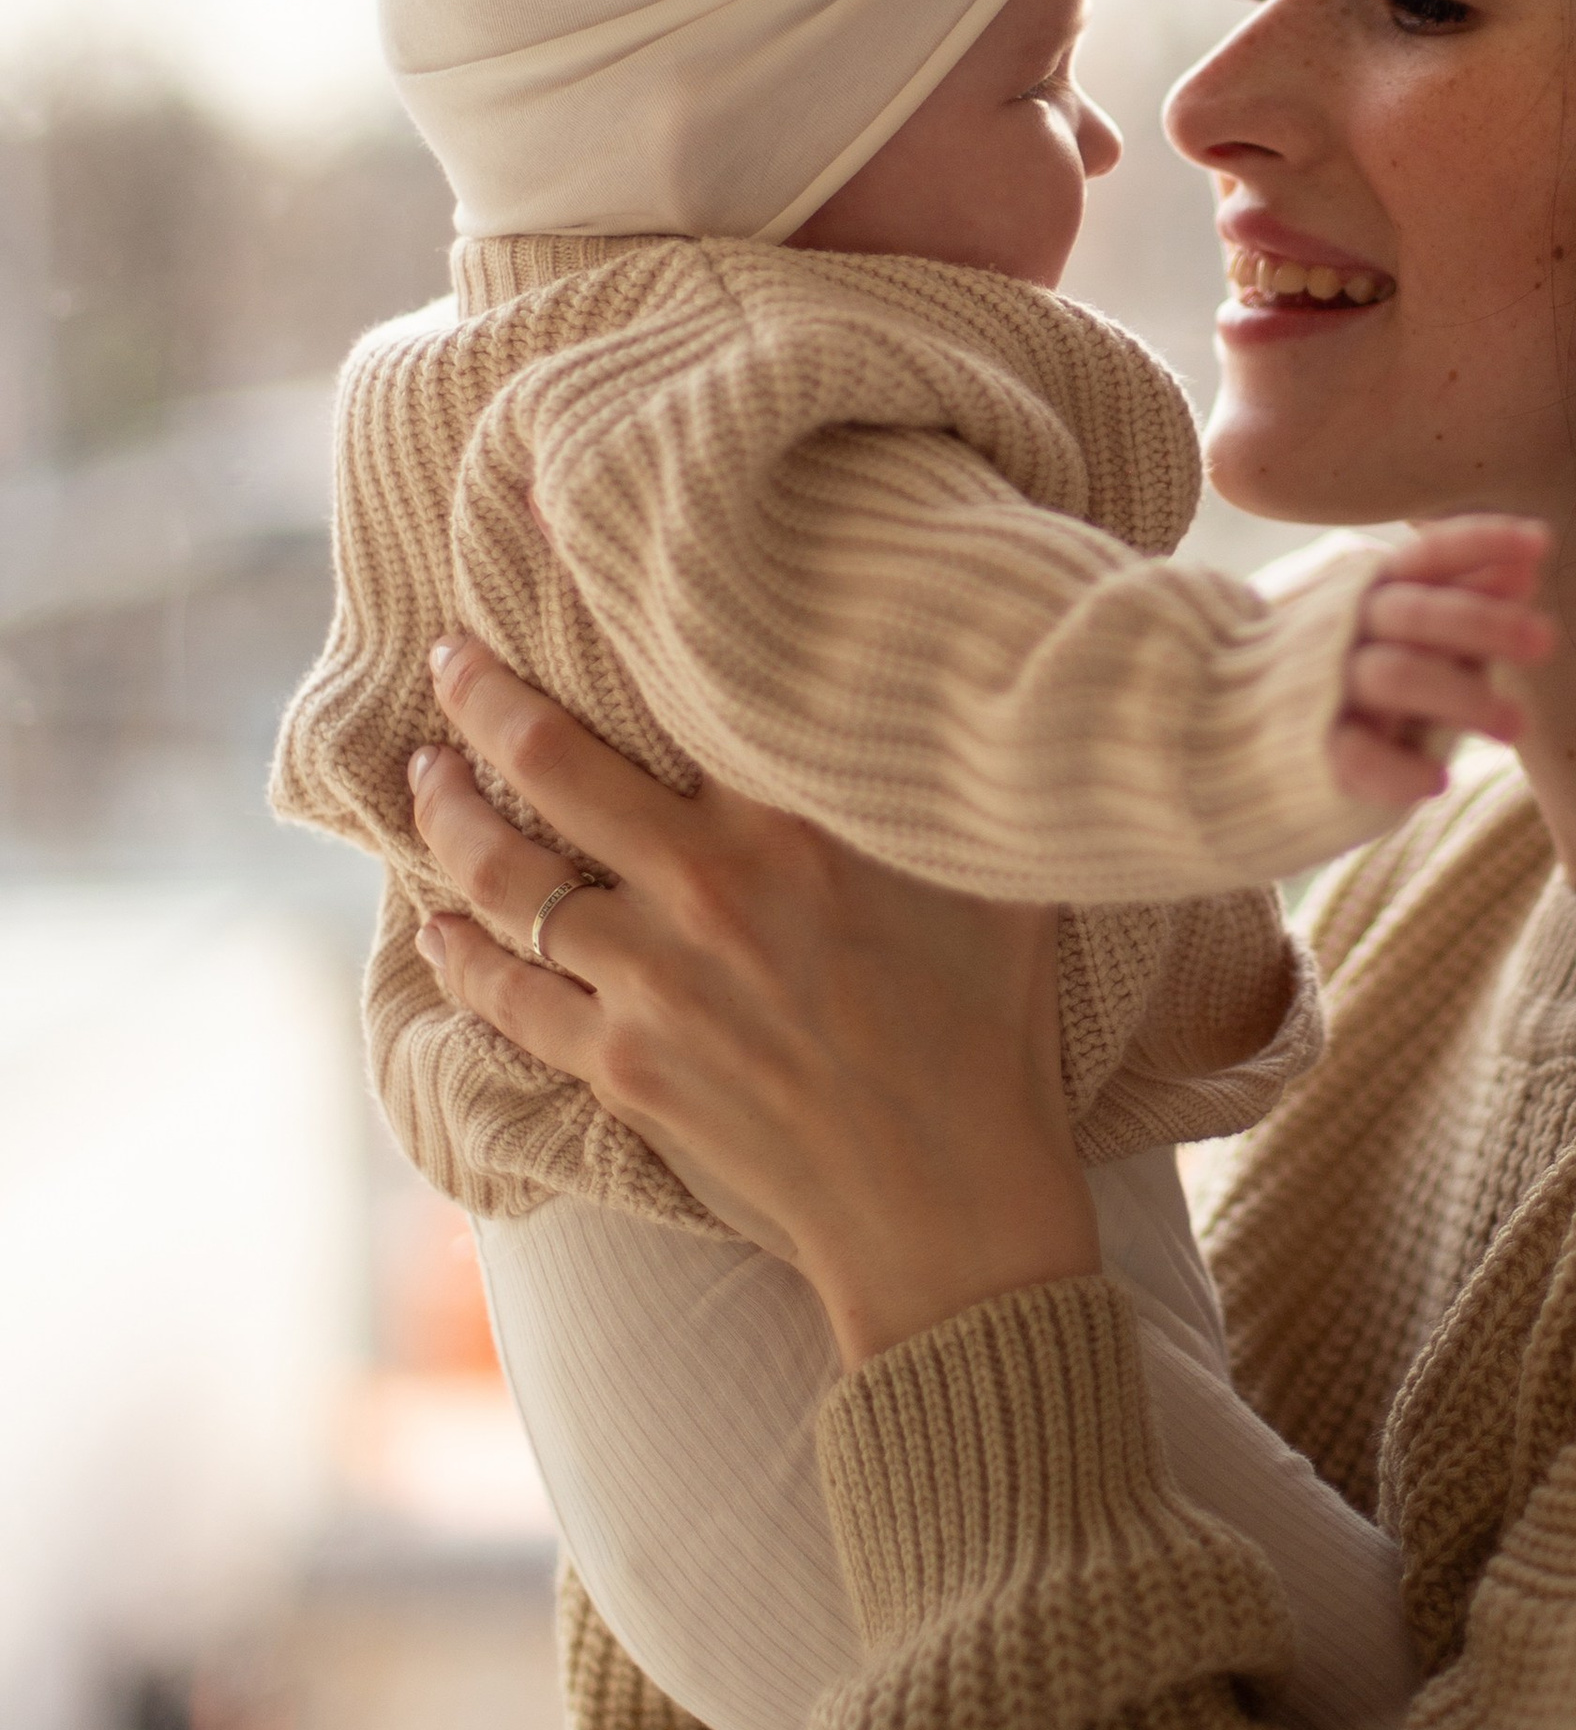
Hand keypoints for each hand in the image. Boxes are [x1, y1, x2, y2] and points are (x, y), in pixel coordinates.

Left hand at [406, 636, 1098, 1368]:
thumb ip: (946, 778)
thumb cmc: (990, 1030)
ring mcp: (651, 981)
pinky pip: (503, 994)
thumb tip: (966, 674)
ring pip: (504, 879)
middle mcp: (708, 886)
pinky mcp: (619, 1066)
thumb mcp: (996, 874)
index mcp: (799, 821)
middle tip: (446, 660)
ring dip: (447, 819)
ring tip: (424, 779)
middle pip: (549, 765)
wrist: (948, 1204)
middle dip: (480, 701)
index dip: (606, 600)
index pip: (679, 682)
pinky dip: (458, 953)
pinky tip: (436, 924)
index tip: (544, 525)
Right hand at [1328, 514, 1555, 817]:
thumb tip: (1530, 564)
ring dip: (1463, 697)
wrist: (1230, 737)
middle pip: (1417, 612)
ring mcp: (1322, 686)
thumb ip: (1455, 596)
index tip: (1542, 542)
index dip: (1481, 543)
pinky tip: (1436, 782)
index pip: (1425, 556)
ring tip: (1517, 727)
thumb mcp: (1393, 625)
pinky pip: (1354, 752)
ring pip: (1396, 675)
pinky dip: (1397, 768)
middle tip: (1548, 640)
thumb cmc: (1336, 672)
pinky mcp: (1307, 748)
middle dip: (1485, 621)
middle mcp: (1341, 628)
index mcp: (1365, 589)